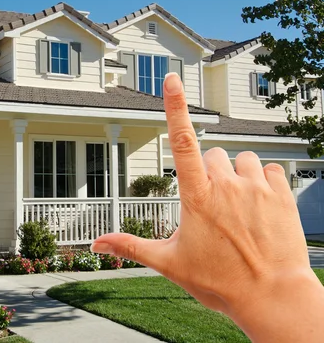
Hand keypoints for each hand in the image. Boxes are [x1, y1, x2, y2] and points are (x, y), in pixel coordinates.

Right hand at [92, 73, 323, 341]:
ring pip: (242, 159)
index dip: (174, 107)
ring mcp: (257, 187)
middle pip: (212, 154)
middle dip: (208, 173)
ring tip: (238, 206)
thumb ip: (130, 246)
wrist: (273, 299)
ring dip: (236, 175)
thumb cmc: (220, 283)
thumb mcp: (169, 264)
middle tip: (212, 207)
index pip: (181, 141)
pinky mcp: (283, 194)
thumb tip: (96, 244)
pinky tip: (260, 206)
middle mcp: (227, 185)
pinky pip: (270, 169)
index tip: (171, 78)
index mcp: (196, 196)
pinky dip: (262, 181)